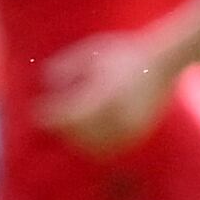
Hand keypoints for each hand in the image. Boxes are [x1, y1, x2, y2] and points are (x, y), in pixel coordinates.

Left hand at [33, 28, 184, 155]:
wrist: (163, 62)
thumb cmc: (123, 53)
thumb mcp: (91, 52)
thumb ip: (67, 66)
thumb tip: (47, 83)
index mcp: (106, 94)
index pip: (70, 115)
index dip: (49, 116)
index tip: (36, 111)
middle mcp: (119, 113)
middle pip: (80, 133)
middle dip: (61, 128)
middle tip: (48, 121)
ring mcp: (130, 125)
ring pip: (95, 144)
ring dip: (77, 139)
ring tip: (67, 129)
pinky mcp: (138, 131)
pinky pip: (112, 147)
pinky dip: (95, 145)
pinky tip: (87, 136)